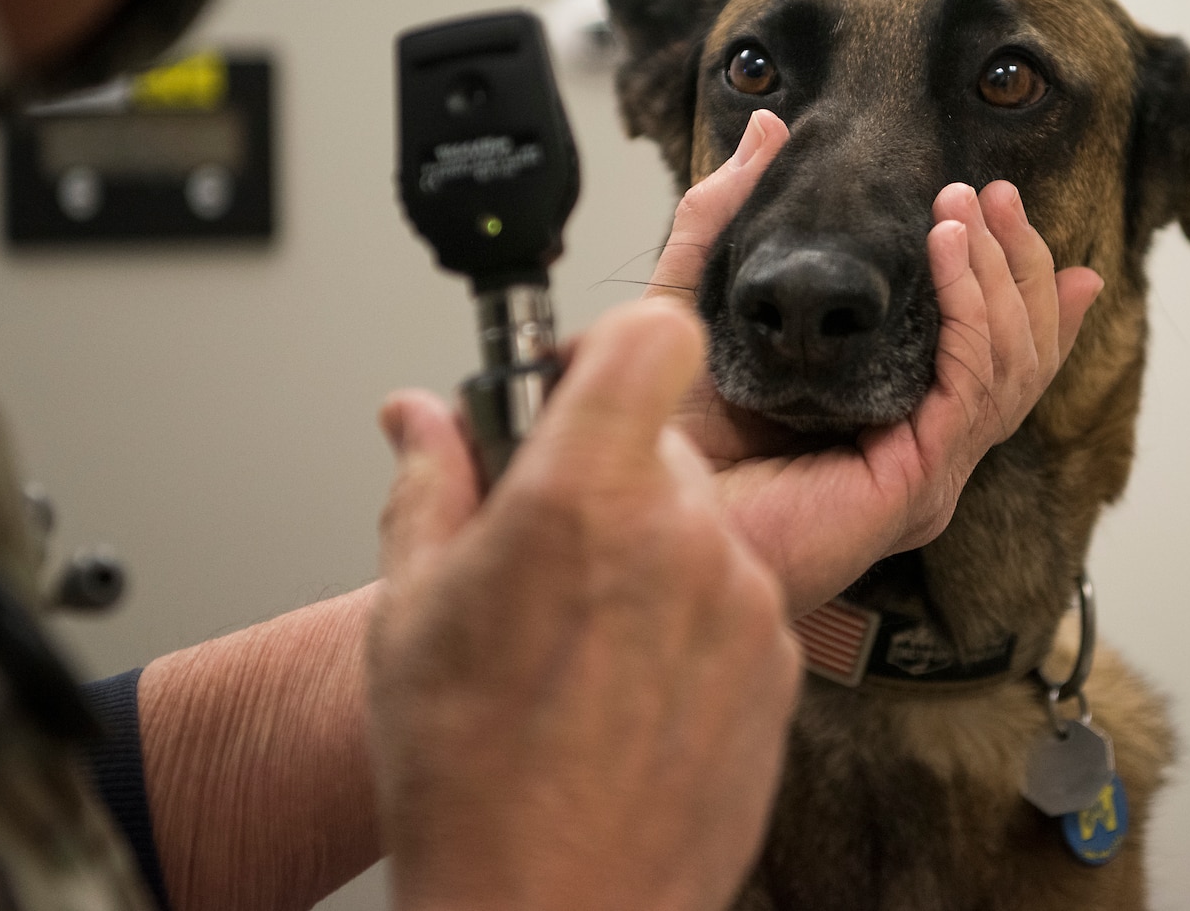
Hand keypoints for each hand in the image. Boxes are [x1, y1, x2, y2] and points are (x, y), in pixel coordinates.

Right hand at [369, 303, 799, 910]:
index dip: (614, 345)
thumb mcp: (408, 610)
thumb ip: (430, 483)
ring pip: (701, 524)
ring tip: (581, 640)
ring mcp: (744, 604)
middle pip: (666, 442)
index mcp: (584, 501)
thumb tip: (419, 415)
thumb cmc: (466, 777)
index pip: (654, 337)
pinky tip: (628, 685)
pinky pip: (735, 597)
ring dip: (651, 551)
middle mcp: (683, 538)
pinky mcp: (781, 664)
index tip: (581, 379)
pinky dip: (691, 617)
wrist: (549, 910)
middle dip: (609, 471)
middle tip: (549, 545)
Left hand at [647, 111, 1103, 615]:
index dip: (1021, 293)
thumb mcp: (700, 300)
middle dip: (1018, 266)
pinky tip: (947, 249)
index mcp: (888, 425)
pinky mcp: (918, 476)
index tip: (1014, 222)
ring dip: (1001, 275)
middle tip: (998, 195)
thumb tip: (765, 131)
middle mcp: (921, 453)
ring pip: (1011, 366)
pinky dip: (971, 306)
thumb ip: (725, 216)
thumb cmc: (666, 438)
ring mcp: (927, 469)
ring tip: (971, 208)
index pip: (990, 360)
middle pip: (1019, 359)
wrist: (641, 508)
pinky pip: (972, 380)